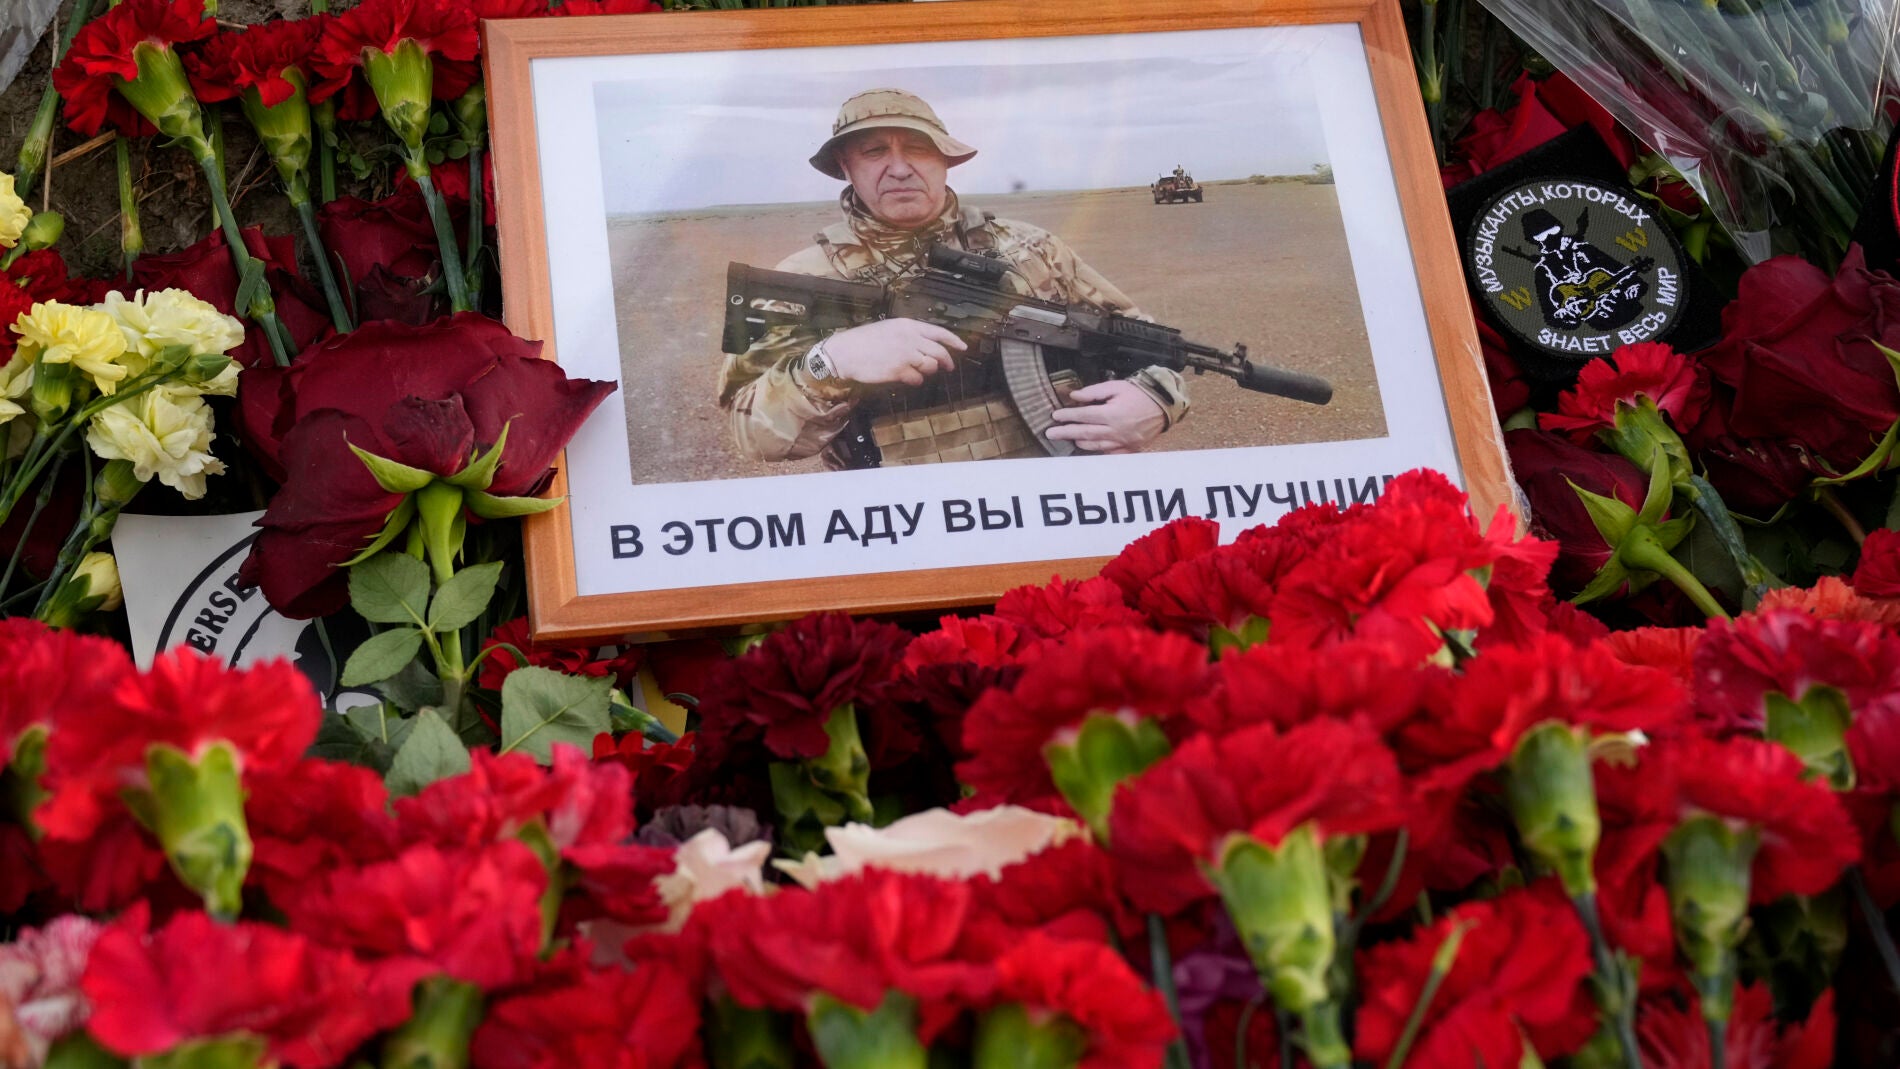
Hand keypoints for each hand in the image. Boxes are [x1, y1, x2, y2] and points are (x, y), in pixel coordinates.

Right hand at [821, 319, 967, 386]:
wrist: (845, 353)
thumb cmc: (863, 341)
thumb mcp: (889, 328)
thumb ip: (909, 335)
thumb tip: (925, 346)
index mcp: (908, 325)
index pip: (939, 332)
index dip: (954, 340)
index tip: (963, 347)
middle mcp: (910, 339)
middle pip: (939, 351)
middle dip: (946, 361)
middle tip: (948, 366)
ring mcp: (906, 355)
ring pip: (930, 366)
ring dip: (927, 370)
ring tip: (917, 370)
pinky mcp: (899, 371)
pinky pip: (917, 379)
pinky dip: (915, 380)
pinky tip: (907, 377)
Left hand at [1044, 380, 1166, 453]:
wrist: (1164, 405)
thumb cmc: (1140, 393)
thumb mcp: (1116, 386)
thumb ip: (1094, 392)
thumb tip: (1074, 396)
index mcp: (1112, 414)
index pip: (1084, 416)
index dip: (1068, 416)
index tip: (1055, 416)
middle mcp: (1117, 430)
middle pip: (1085, 433)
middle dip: (1066, 433)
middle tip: (1050, 434)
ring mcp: (1123, 442)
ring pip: (1096, 446)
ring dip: (1080, 442)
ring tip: (1069, 438)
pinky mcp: (1130, 448)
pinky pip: (1111, 454)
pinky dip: (1098, 451)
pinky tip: (1090, 447)